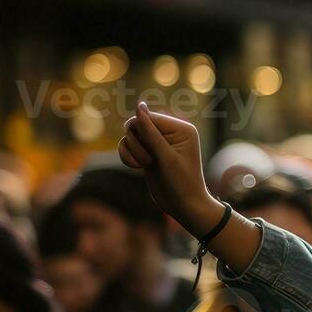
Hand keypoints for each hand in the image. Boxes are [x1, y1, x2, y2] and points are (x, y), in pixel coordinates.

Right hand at [118, 102, 223, 235]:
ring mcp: (159, 142)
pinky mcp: (149, 152)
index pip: (146, 117)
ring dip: (131, 152)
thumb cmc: (181, 183)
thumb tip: (139, 105)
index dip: (140, 134)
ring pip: (129, 136)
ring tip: (145, 166)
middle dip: (136, 144)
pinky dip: (128, 156)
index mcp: (180, 128)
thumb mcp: (165, 157)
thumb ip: (150, 131)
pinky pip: (128, 146)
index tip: (150, 155)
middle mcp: (170, 132)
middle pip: (135, 125)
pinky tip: (137, 168)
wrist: (183, 207)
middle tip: (148, 162)